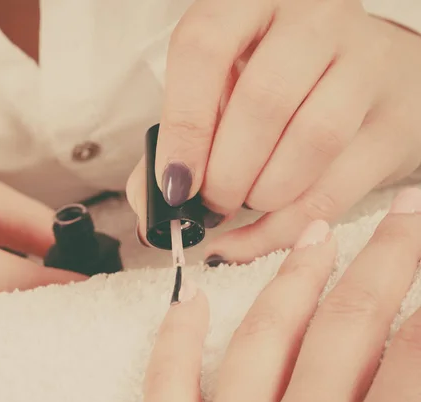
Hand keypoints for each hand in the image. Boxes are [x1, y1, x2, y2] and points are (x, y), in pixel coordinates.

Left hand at [127, 0, 420, 262]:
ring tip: (243, 201)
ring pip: (311, 142)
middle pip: (263, 102)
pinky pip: (338, 189)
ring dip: (262, 195)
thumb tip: (150, 207)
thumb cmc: (277, 80)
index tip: (174, 182)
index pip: (205, 48)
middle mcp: (316, 20)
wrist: (367, 71)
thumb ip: (178, 136)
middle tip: (210, 202)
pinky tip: (260, 234)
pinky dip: (288, 227)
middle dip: (225, 173)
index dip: (184, 125)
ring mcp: (366, 65)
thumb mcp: (221, 87)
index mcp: (252, 2)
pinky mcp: (395, 122)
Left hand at [142, 187, 420, 401]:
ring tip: (316, 233)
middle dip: (384, 259)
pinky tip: (191, 297)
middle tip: (403, 212)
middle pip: (348, 324)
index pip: (413, 360)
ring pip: (265, 334)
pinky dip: (177, 336)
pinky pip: (170, 383)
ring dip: (294, 278)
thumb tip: (415, 390)